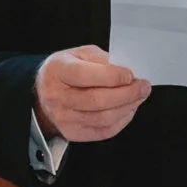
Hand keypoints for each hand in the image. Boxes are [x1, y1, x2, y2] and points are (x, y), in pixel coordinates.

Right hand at [34, 46, 149, 142]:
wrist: (43, 92)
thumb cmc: (66, 70)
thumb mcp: (80, 54)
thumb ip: (102, 59)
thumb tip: (126, 70)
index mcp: (58, 71)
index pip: (85, 76)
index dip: (112, 76)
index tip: (130, 75)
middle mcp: (58, 96)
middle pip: (97, 100)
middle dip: (127, 94)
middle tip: (143, 87)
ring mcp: (64, 118)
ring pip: (103, 118)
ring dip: (128, 107)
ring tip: (139, 97)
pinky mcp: (73, 132)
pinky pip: (103, 131)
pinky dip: (122, 121)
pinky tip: (128, 109)